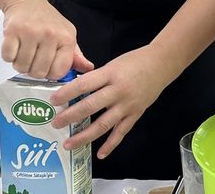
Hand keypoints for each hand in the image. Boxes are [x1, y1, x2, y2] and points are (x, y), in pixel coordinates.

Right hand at [0, 0, 93, 79]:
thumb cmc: (47, 20)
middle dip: (33, 69)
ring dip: (20, 63)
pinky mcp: (12, 30)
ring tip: (24, 50)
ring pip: (22, 67)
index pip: (59, 72)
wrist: (27, 1)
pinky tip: (15, 46)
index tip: (47, 66)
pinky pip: (7, 57)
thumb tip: (87, 68)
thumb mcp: (66, 35)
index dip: (50, 73)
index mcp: (67, 38)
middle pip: (38, 72)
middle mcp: (50, 34)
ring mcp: (31, 32)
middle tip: (33, 56)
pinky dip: (9, 56)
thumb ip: (75, 55)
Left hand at [49, 45, 172, 158]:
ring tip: (69, 143)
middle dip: (70, 116)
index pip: (84, 84)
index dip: (67, 93)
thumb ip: (96, 78)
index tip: (53, 101)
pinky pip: (121, 132)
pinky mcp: (135, 114)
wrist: (161, 64)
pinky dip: (110, 145)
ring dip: (84, 136)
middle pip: (91, 106)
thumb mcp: (112, 64)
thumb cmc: (134, 61)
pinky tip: (100, 154)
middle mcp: (118, 91)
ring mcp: (127, 105)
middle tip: (55, 123)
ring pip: (103, 124)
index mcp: (110, 74)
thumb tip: (74, 90)